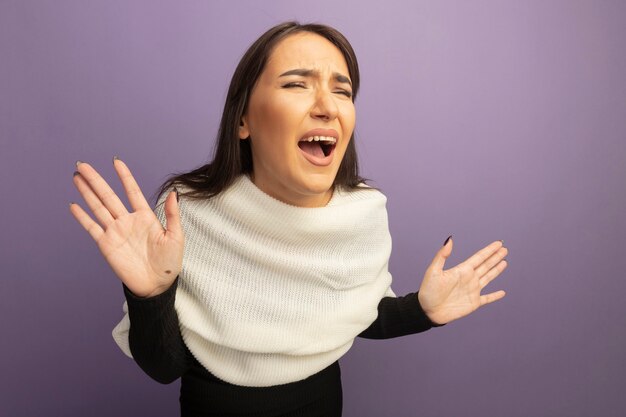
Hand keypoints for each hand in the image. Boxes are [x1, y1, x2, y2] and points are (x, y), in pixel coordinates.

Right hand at [69, 158, 183, 297]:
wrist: (156, 286)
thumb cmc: (169, 263)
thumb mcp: (176, 237)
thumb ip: (172, 215)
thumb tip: (174, 192)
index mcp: (145, 217)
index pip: (132, 191)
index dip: (124, 176)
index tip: (116, 161)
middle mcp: (128, 221)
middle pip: (108, 196)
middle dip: (96, 180)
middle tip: (83, 164)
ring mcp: (115, 232)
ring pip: (98, 207)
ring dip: (87, 192)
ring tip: (76, 176)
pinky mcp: (106, 245)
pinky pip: (92, 228)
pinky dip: (82, 217)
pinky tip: (74, 205)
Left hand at [417, 237, 507, 324]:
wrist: (427, 310)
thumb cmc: (428, 291)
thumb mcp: (433, 271)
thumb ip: (442, 255)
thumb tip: (449, 239)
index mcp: (461, 270)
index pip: (479, 257)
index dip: (489, 250)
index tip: (499, 243)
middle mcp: (469, 278)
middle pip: (486, 265)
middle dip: (495, 257)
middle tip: (505, 248)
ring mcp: (472, 291)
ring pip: (488, 277)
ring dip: (496, 270)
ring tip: (504, 262)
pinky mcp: (473, 303)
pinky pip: (487, 298)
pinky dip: (495, 296)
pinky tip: (502, 292)